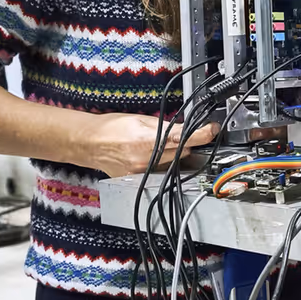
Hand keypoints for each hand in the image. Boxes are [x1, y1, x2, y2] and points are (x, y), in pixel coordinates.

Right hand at [71, 113, 215, 177]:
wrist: (89, 143)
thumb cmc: (111, 128)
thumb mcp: (141, 119)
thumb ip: (165, 125)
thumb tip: (186, 127)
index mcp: (148, 140)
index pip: (183, 138)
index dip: (201, 134)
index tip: (212, 130)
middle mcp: (147, 159)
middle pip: (182, 152)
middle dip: (185, 143)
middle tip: (180, 134)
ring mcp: (143, 172)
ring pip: (172, 163)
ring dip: (173, 154)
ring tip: (157, 144)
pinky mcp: (138, 179)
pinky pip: (160, 171)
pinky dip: (162, 163)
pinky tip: (151, 154)